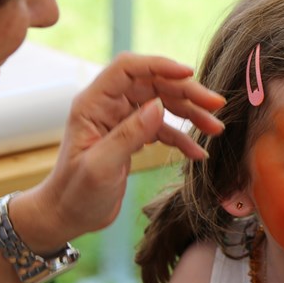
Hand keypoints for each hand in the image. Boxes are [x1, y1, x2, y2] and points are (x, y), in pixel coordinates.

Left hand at [19, 53, 224, 248]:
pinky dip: (183, 138)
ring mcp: (122, 120)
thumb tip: (159, 107)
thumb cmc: (75, 194)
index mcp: (93, 103)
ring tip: (216, 128)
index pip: (128, 68)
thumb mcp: (100, 167)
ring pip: (163, 105)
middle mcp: (109, 106)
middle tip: (216, 105)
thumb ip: (129, 135)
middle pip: (153, 84)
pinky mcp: (133, 137)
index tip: (189, 73)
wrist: (68, 216)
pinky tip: (198, 152)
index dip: (159, 66)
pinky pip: (163, 129)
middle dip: (186, 92)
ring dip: (190, 114)